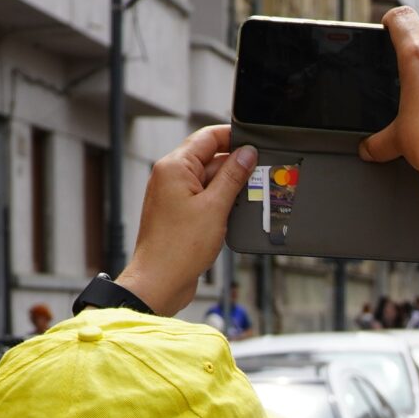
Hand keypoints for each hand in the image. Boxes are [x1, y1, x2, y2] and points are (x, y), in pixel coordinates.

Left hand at [117, 125, 255, 314]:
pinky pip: (204, 198)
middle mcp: (170, 177)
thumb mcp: (215, 207)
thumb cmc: (178, 248)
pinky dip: (220, 203)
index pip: (207, 136)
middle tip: (258, 178)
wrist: (160, 281)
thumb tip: (246, 154)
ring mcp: (174, 195)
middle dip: (235, 168)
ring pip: (210, 180)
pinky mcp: (179, 213)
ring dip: (229, 189)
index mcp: (174, 166)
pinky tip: (232, 215)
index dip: (233, 136)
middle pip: (210, 158)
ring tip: (246, 201)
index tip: (254, 143)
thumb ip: (233, 176)